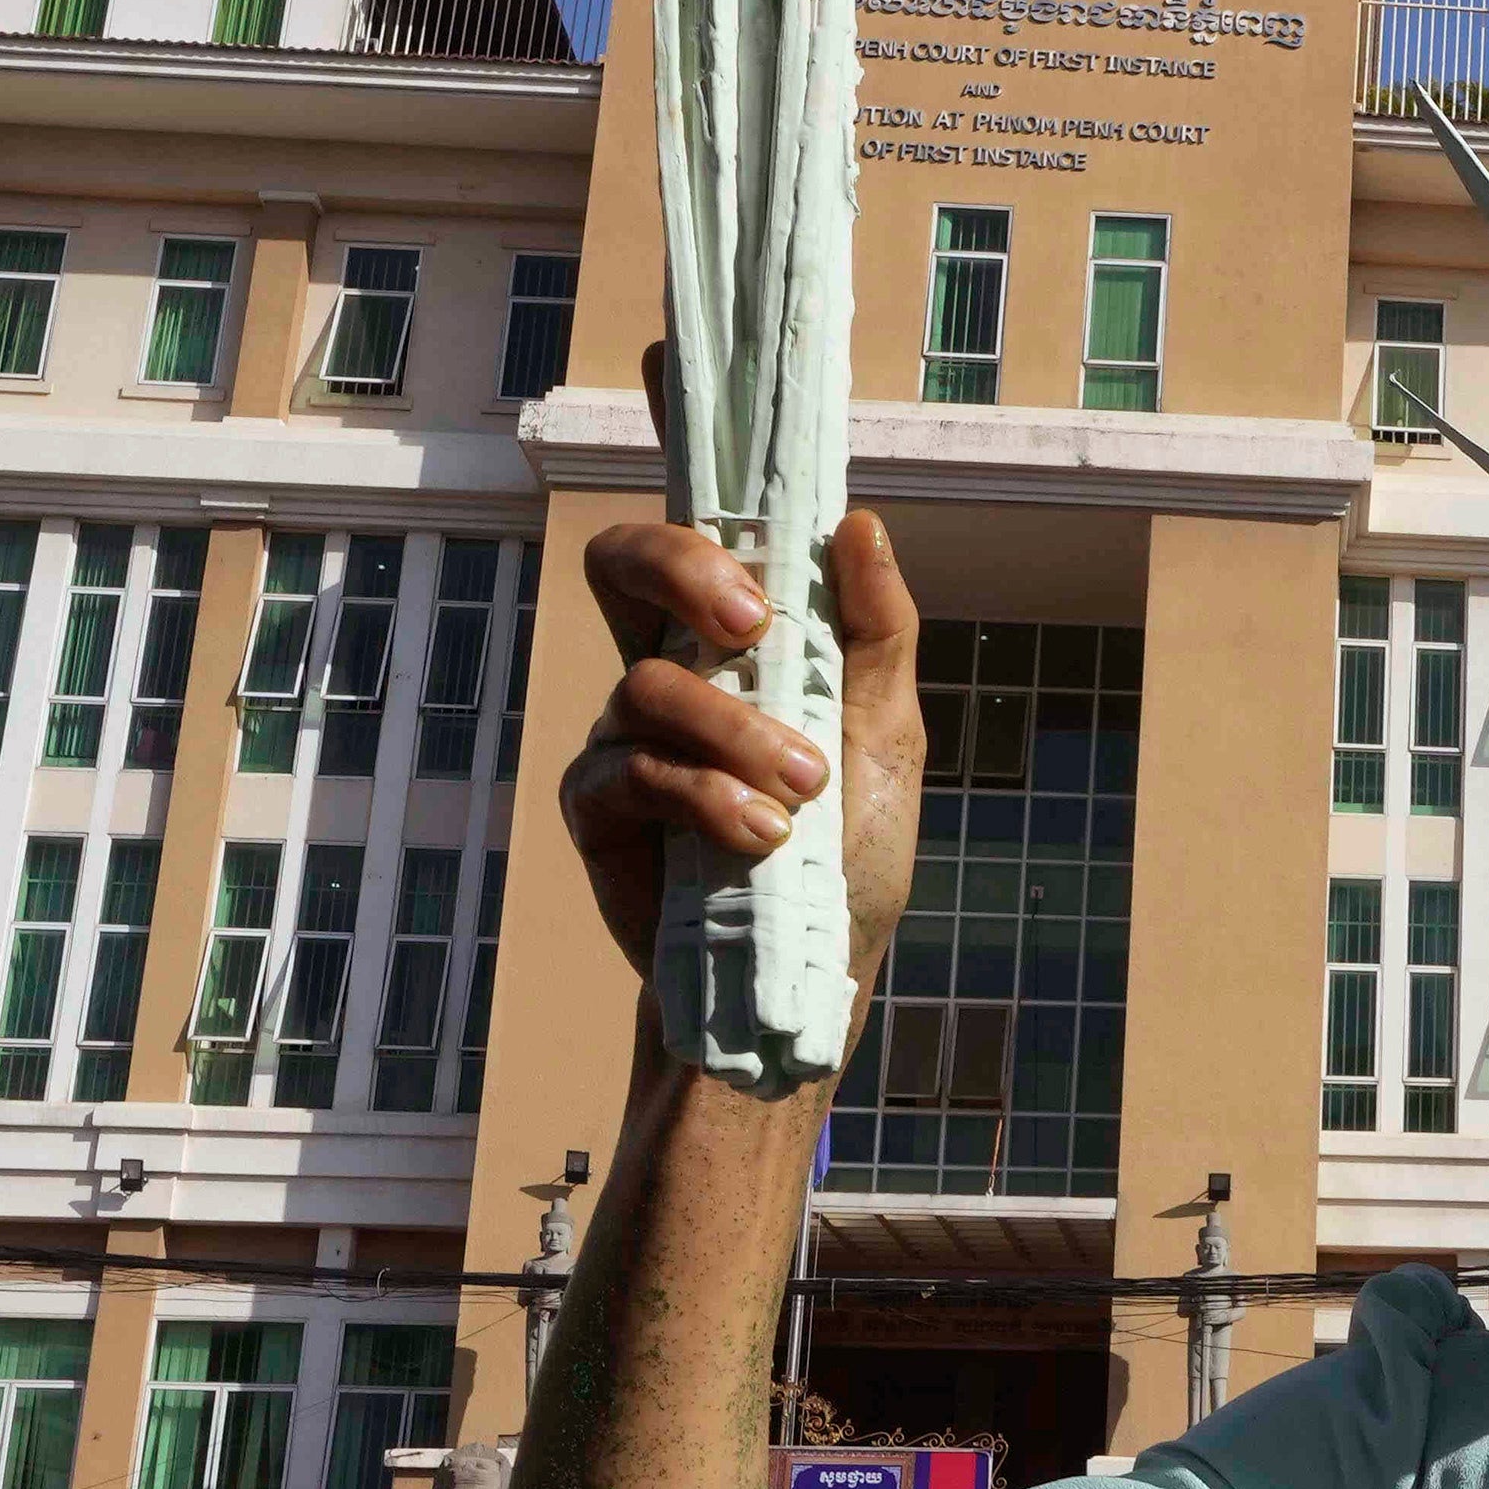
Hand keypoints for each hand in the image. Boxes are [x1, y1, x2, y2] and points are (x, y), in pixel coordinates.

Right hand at [560, 514, 924, 994]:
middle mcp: (664, 676)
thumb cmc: (849, 845)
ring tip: (804, 793)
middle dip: (679, 571)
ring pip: (648, 685)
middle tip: (753, 626)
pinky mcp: (600, 810)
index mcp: (727, 646)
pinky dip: (705, 798)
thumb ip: (878, 633)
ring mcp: (622, 738)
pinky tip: (761, 836)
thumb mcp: (888, 734)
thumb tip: (858, 525)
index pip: (681, 548)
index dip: (696, 532)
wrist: (816, 963)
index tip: (767, 584)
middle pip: (618, 567)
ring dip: (736, 732)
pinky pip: (633, 772)